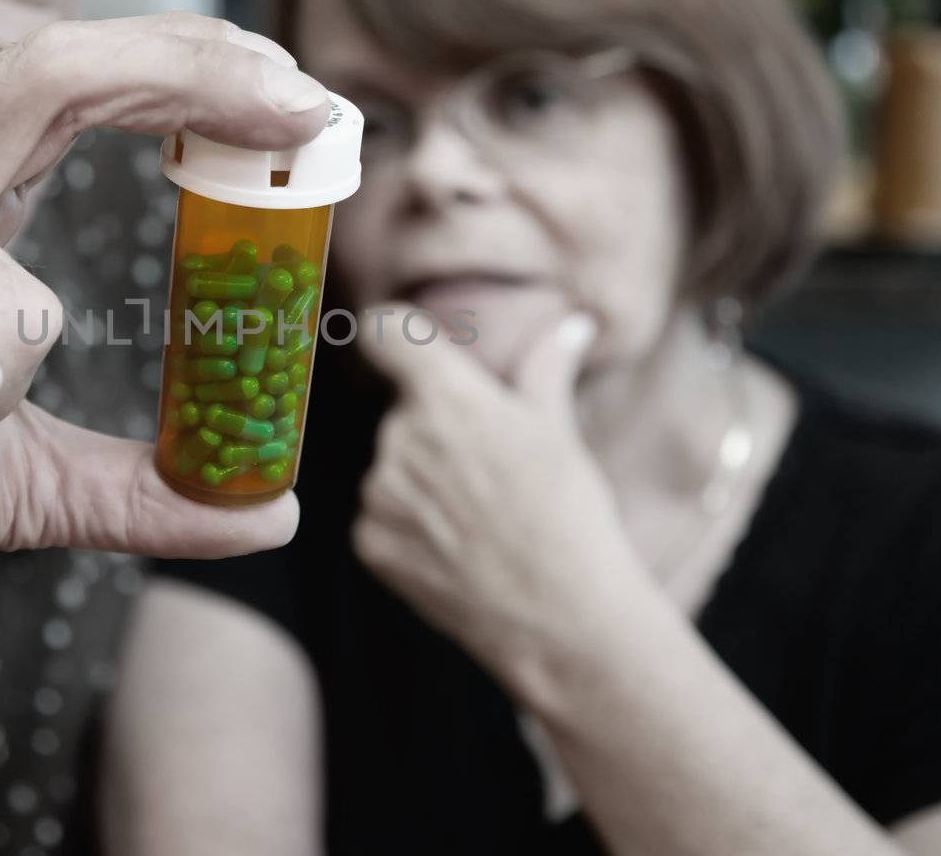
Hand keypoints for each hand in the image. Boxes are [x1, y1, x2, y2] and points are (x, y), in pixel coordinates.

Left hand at [352, 307, 647, 678]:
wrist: (561, 618)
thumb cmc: (568, 517)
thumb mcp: (560, 432)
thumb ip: (546, 367)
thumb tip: (570, 323)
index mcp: (445, 397)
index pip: (385, 333)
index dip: (394, 335)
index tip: (402, 346)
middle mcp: (399, 437)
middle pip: (401, 412)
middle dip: (435, 430)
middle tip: (486, 470)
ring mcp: (378, 493)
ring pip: (392, 467)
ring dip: (421, 481)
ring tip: (478, 518)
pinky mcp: (369, 542)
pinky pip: (381, 516)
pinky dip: (409, 527)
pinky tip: (456, 548)